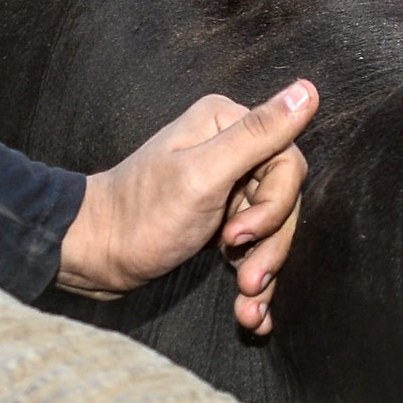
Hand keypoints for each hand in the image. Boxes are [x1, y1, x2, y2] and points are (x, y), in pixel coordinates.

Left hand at [57, 81, 317, 335]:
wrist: (93, 258)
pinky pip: (255, 244)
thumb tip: (308, 90)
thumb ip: (259, 134)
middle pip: (284, 198)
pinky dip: (255, 279)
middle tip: (248, 281)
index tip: (237, 236)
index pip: (288, 162)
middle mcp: (230, 148)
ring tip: (247, 307)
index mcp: (227, 124)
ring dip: (265, 269)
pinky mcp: (220, 218)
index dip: (275, 205)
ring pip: (273, 227)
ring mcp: (226, 185)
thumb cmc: (142, 215)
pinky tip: (251, 312)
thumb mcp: (204, 175)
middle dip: (270, 245)